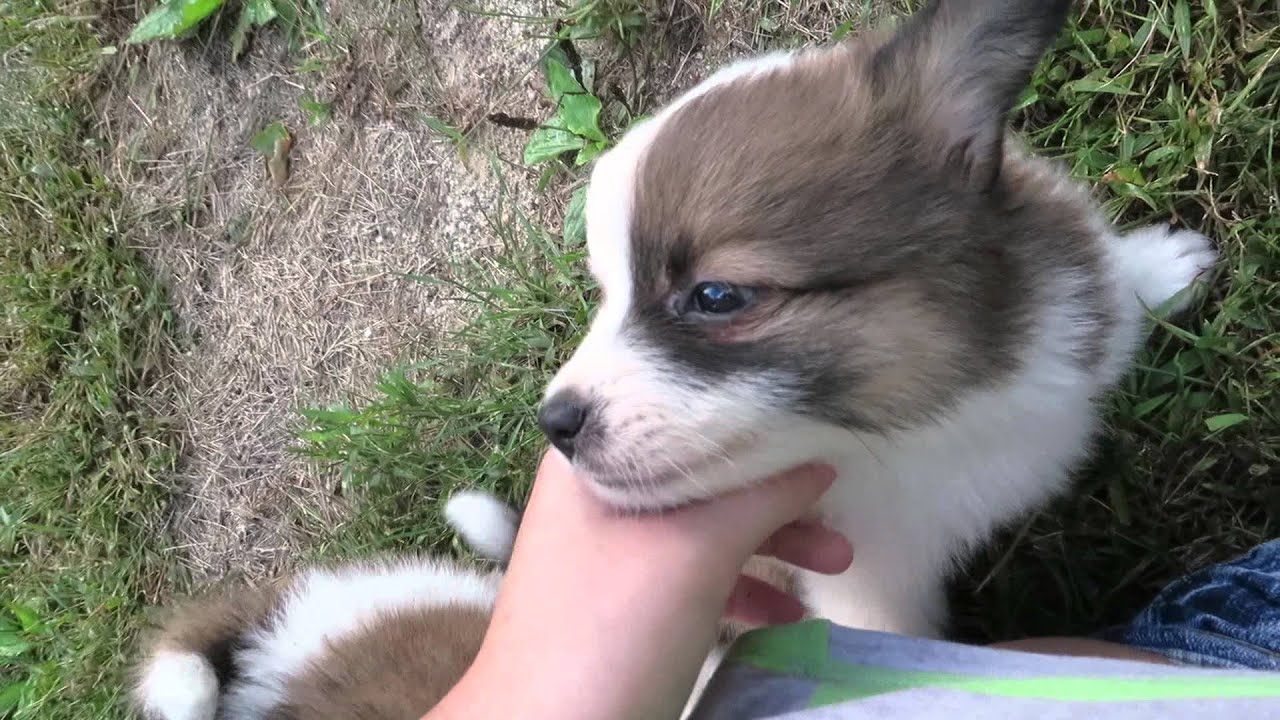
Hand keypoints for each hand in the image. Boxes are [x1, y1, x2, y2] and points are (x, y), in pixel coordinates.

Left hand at [425, 449, 851, 719]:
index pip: (683, 420)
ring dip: (770, 548)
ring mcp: (606, 556)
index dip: (755, 432)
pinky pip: (691, 578)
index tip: (818, 450)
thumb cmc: (613, 629)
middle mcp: (596, 499)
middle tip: (837, 522)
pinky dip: (740, 589)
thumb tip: (818, 463)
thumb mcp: (695, 551)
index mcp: (594, 464)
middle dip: (776, 504)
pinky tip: (785, 614)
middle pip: (701, 480)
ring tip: (837, 564)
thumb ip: (761, 498)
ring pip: (702, 532)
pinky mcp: (620, 606)